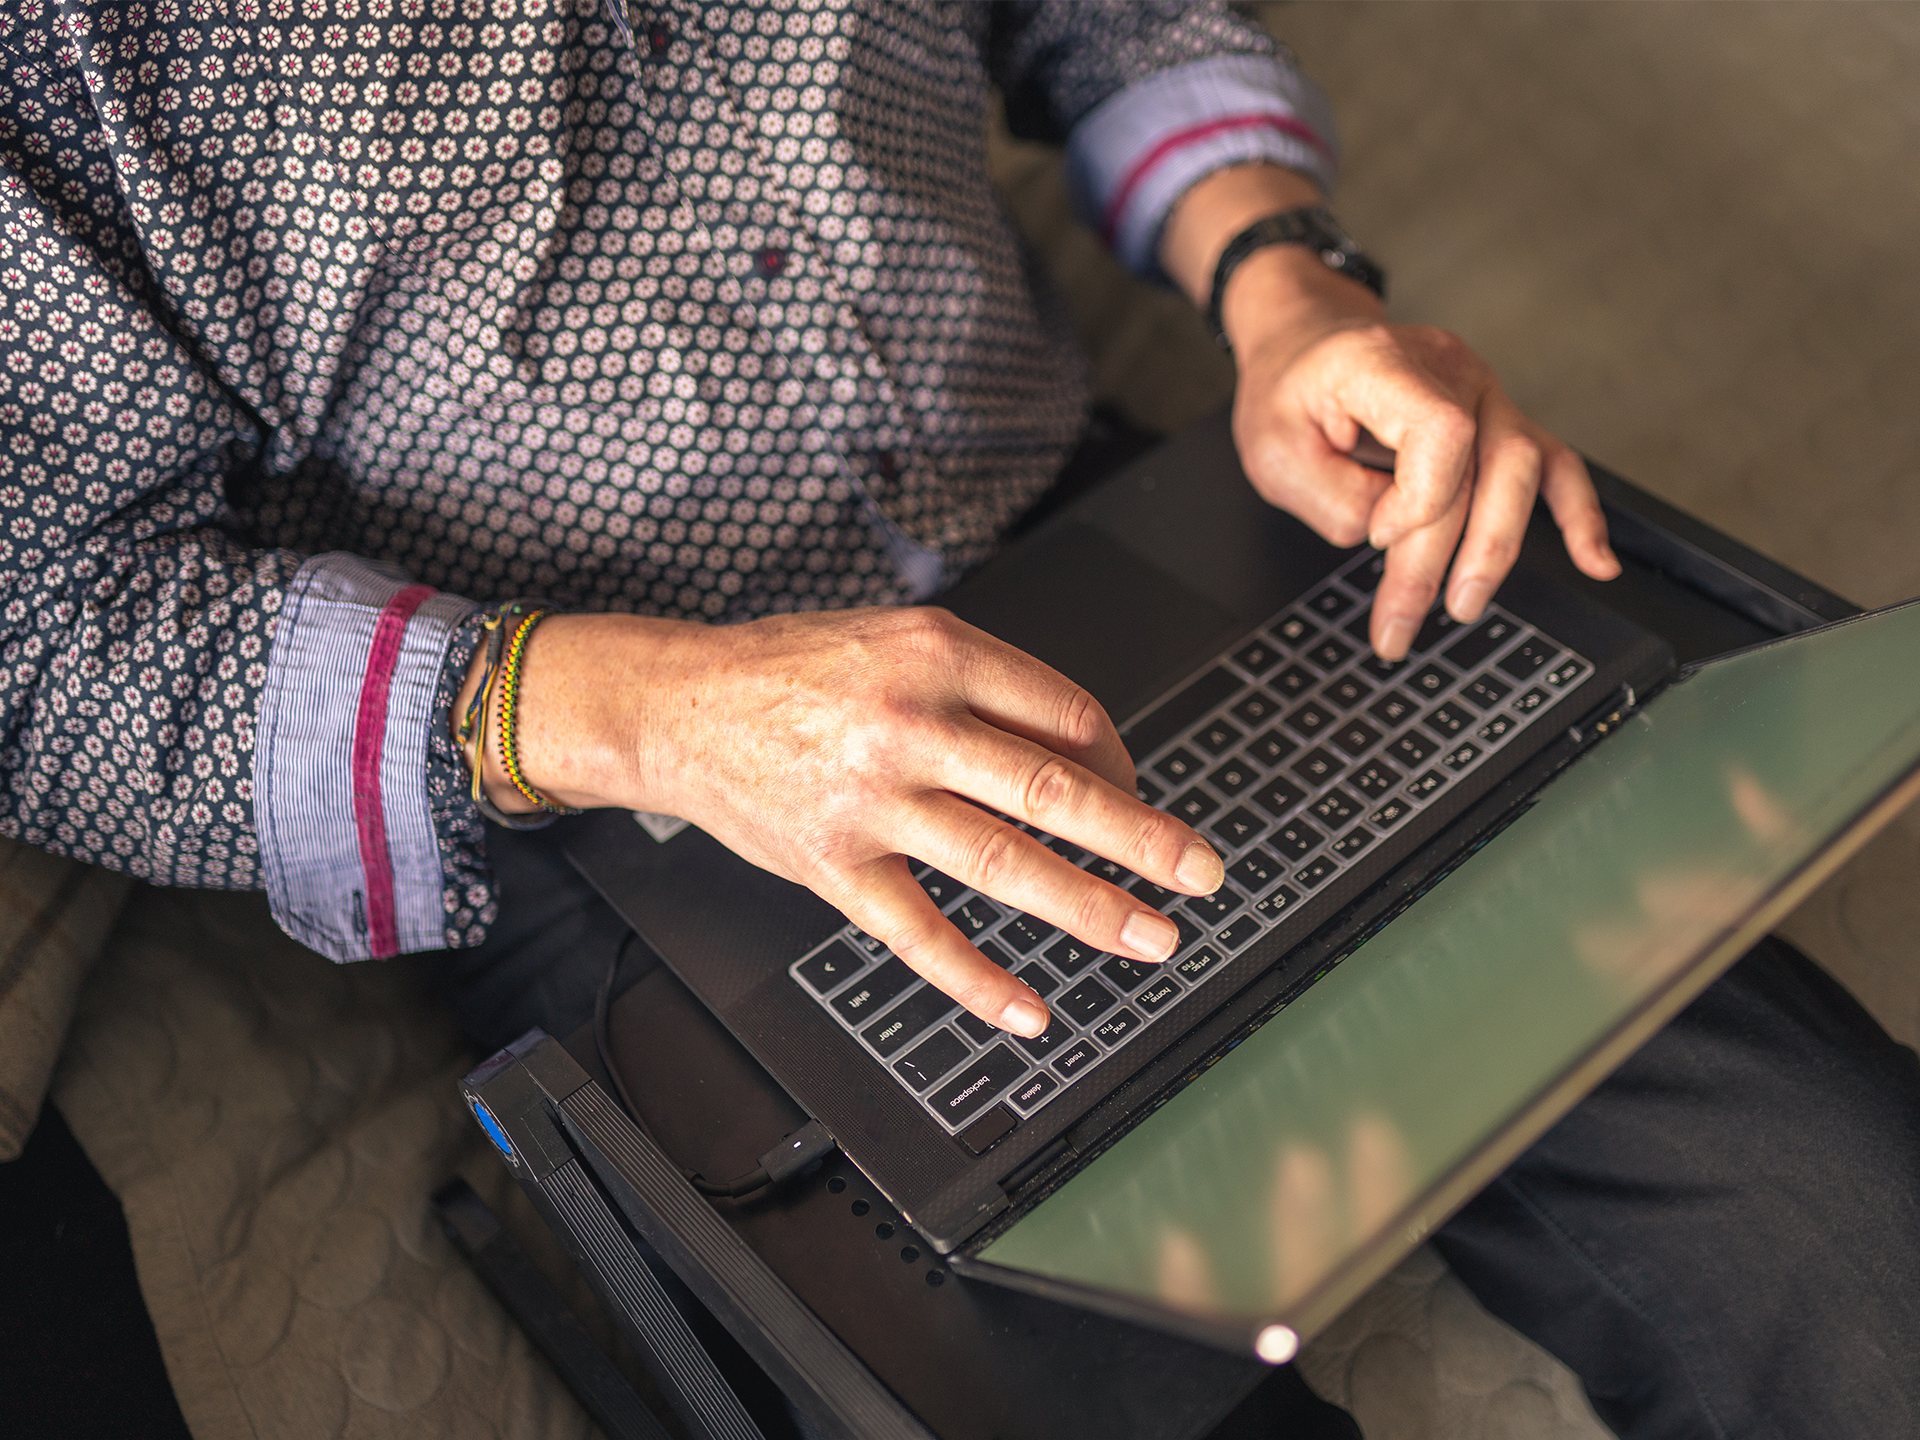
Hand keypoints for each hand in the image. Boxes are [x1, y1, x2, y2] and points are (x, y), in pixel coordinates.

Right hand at [460, 608, 1225, 1036]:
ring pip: (1004, 863)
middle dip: (1144, 839)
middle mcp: (912, 724)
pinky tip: (1029, 1009)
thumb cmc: (796, 670)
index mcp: (939, 652)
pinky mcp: (833, 865)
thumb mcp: (897, 641)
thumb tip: (1085, 756)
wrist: (678, 703)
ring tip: (1152, 938)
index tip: (1139, 795)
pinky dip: (978, 980)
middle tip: (1203, 874)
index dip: (1122, 762)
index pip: (1067, 715)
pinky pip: (920, 934)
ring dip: (1091, 908)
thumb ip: (985, 689)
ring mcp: (871, 800)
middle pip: (1055, 789)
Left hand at [1161, 165, 1620, 659]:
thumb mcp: (1273, 449)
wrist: (1305, 345)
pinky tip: (1594, 563)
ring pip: (1523, 470)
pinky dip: (1577, 516)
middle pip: (1485, 466)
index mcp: (1386, 362)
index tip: (1374, 535)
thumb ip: (1330, 496)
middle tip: (1403, 624)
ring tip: (1463, 606)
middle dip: (1447, 557)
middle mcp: (1449, 369)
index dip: (1418, 499)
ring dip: (1497, 549)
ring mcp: (1483, 392)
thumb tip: (1390, 538)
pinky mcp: (1498, 420)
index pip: (1441, 432)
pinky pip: (1554, 464)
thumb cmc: (1289, 393)